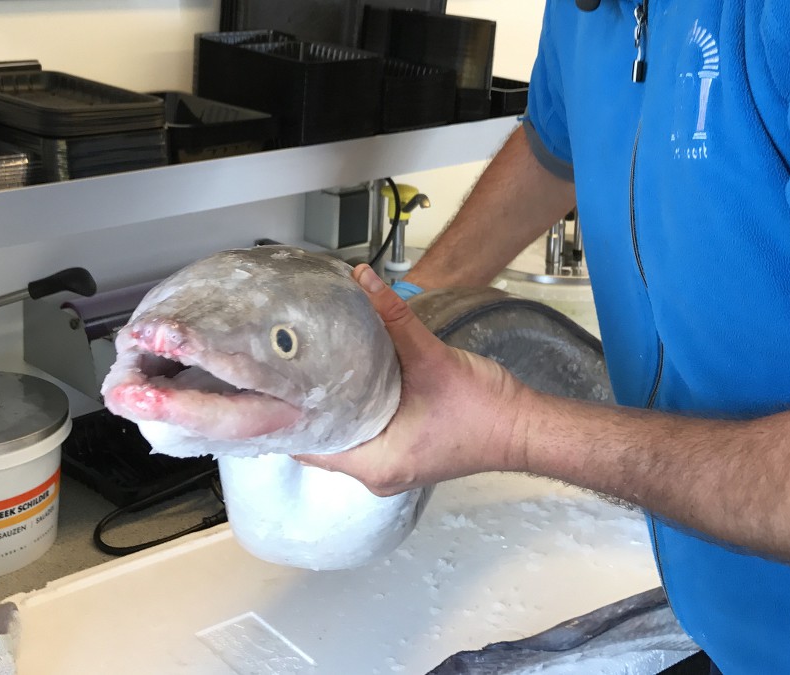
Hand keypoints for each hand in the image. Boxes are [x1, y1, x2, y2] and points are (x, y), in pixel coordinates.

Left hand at [293, 265, 532, 495]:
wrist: (526, 426)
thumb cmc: (485, 409)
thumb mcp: (430, 357)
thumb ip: (392, 317)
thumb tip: (363, 278)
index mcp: (376, 464)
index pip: (308, 449)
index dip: (284, 420)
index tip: (264, 391)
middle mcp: (378, 474)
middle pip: (320, 445)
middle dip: (303, 412)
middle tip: (280, 375)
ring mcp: (392, 467)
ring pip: (342, 441)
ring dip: (327, 412)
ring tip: (303, 377)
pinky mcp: (405, 453)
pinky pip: (364, 436)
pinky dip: (351, 414)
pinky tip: (341, 384)